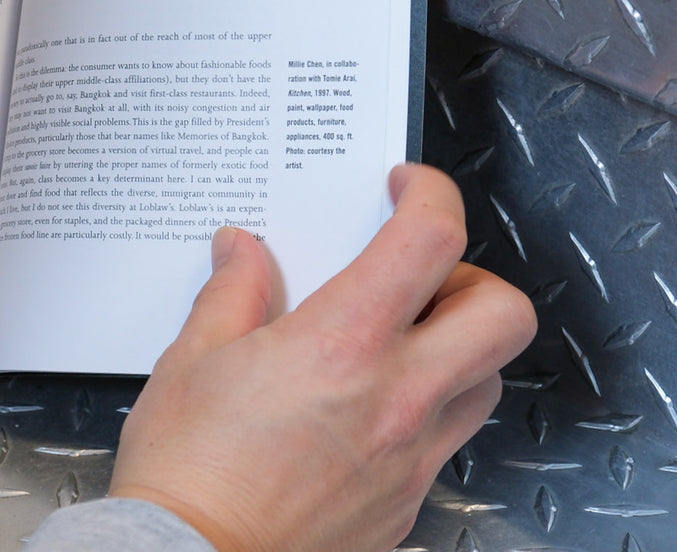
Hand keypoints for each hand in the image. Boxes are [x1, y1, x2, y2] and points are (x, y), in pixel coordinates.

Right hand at [109, 164, 535, 551]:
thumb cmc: (187, 472)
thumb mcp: (193, 359)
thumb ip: (231, 293)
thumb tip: (242, 252)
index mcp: (342, 345)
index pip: (429, 240)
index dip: (429, 193)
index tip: (406, 187)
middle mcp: (395, 399)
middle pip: (502, 314)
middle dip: (472, 277)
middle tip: (420, 275)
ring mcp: (410, 457)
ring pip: (489, 381)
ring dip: (458, 347)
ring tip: (398, 341)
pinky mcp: (405, 502)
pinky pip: (446, 440)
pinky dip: (424, 408)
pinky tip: (366, 407)